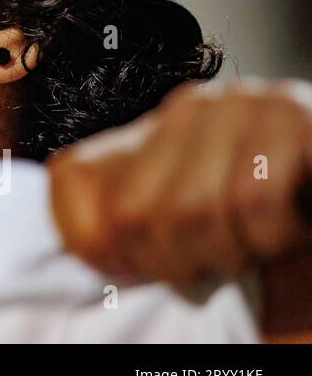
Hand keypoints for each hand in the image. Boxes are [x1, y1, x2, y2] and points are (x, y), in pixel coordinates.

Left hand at [49, 78, 311, 286]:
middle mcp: (202, 107)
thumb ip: (136, 211)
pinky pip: (255, 202)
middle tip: (220, 261)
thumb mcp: (201, 207)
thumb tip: (84, 246)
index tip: (164, 268)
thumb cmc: (289, 205)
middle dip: (182, 260)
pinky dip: (272, 235)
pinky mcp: (296, 118)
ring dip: (231, 249)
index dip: (131, 255)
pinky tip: (289, 228)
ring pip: (196, 210)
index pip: (103, 201)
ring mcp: (249, 107)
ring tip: (255, 243)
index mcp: (164, 125)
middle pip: (146, 212)